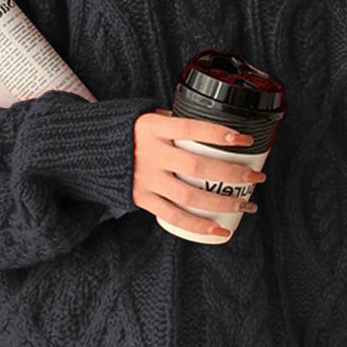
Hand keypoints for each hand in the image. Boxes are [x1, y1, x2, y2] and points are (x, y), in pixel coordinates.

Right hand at [132, 108, 264, 236]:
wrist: (90, 149)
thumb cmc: (132, 131)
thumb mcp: (150, 117)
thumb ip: (178, 122)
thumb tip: (216, 129)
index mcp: (153, 127)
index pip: (192, 128)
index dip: (220, 134)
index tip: (245, 139)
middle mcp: (149, 153)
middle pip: (196, 166)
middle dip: (231, 173)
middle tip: (256, 177)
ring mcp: (144, 178)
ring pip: (189, 195)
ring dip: (222, 202)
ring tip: (246, 204)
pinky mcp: (141, 198)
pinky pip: (173, 216)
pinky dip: (198, 225)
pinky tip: (220, 229)